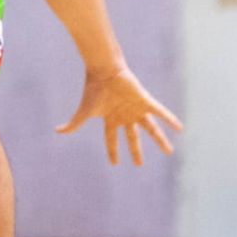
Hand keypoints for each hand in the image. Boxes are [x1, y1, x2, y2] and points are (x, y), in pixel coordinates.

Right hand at [55, 67, 182, 166]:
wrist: (103, 71)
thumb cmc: (93, 90)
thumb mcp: (83, 112)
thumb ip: (73, 124)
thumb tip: (57, 131)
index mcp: (111, 119)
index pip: (111, 139)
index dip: (113, 152)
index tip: (115, 164)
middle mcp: (125, 115)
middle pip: (132, 137)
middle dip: (136, 151)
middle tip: (139, 165)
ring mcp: (136, 108)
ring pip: (151, 128)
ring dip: (160, 140)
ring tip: (169, 151)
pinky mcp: (145, 100)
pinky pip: (160, 111)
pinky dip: (170, 119)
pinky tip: (179, 129)